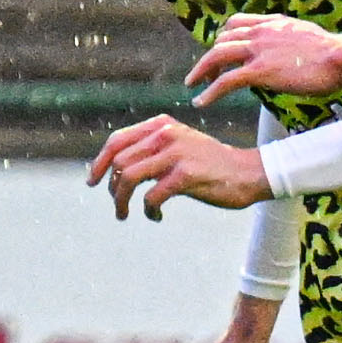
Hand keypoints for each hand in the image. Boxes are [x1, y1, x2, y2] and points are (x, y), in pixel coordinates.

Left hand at [87, 116, 269, 220]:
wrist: (249, 173)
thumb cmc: (211, 165)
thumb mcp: (179, 147)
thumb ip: (152, 150)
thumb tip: (118, 170)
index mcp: (161, 125)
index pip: (117, 141)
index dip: (99, 163)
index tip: (92, 182)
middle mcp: (166, 134)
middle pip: (119, 162)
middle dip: (111, 188)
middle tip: (117, 208)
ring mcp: (176, 153)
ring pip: (129, 179)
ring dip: (121, 201)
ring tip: (125, 215)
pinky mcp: (186, 175)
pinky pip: (151, 197)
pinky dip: (148, 211)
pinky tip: (156, 217)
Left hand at [186, 12, 341, 106]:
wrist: (340, 57)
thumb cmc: (333, 53)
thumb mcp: (306, 37)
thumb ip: (291, 40)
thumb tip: (289, 50)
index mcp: (272, 23)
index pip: (236, 23)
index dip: (224, 37)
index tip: (220, 51)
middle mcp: (261, 32)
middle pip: (222, 39)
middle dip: (210, 56)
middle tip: (204, 73)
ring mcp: (258, 50)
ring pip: (217, 56)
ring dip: (201, 71)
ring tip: (192, 85)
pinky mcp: (260, 71)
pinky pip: (226, 81)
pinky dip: (210, 92)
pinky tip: (202, 102)